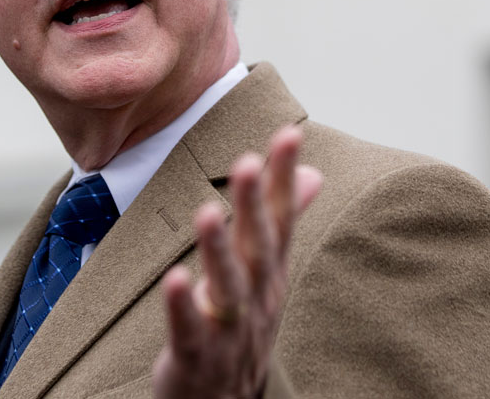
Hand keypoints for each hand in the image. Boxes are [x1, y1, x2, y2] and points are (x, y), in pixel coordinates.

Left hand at [152, 126, 321, 398]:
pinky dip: (184, 306)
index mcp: (269, 272)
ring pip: (228, 288)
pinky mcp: (196, 356)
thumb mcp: (268, 272)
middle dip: (254, 204)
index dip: (283, 176)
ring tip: (208, 213)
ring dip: (218, 250)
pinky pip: (190, 330)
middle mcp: (257, 297)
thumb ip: (286, 220)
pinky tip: (176, 279)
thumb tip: (314, 173)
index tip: (288, 133)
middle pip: (258, 247)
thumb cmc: (245, 325)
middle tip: (247, 161)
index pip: (280, 217)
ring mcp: (230, 330)